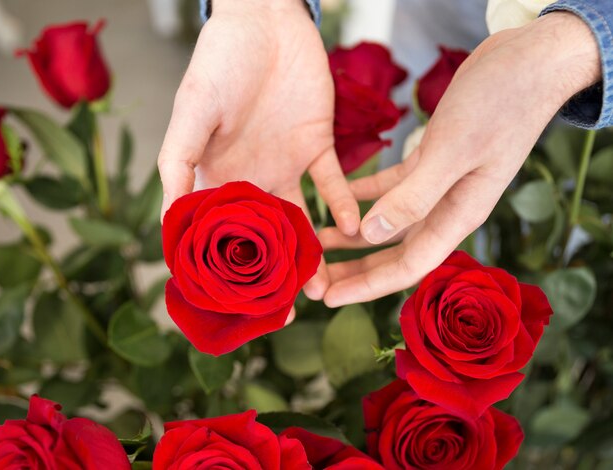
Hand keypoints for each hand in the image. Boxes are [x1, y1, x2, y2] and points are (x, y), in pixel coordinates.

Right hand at [157, 0, 359, 298]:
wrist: (264, 22)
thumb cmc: (218, 63)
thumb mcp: (191, 114)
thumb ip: (180, 166)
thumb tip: (169, 223)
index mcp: (217, 177)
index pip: (221, 234)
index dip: (228, 270)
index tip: (237, 304)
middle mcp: (253, 178)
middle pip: (266, 237)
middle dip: (277, 273)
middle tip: (292, 308)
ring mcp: (287, 165)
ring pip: (302, 219)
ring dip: (314, 251)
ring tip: (325, 286)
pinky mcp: (318, 146)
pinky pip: (333, 184)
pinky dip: (342, 205)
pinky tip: (351, 229)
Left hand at [322, 12, 600, 306]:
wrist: (528, 62)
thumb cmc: (500, 104)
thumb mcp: (452, 152)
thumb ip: (414, 196)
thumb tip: (371, 235)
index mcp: (457, 215)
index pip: (407, 267)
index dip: (367, 286)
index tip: (328, 298)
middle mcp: (447, 208)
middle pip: (394, 252)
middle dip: (355, 269)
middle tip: (315, 280)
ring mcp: (439, 185)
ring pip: (389, 222)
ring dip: (354, 234)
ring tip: (318, 241)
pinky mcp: (430, 160)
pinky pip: (390, 187)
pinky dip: (364, 194)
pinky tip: (338, 197)